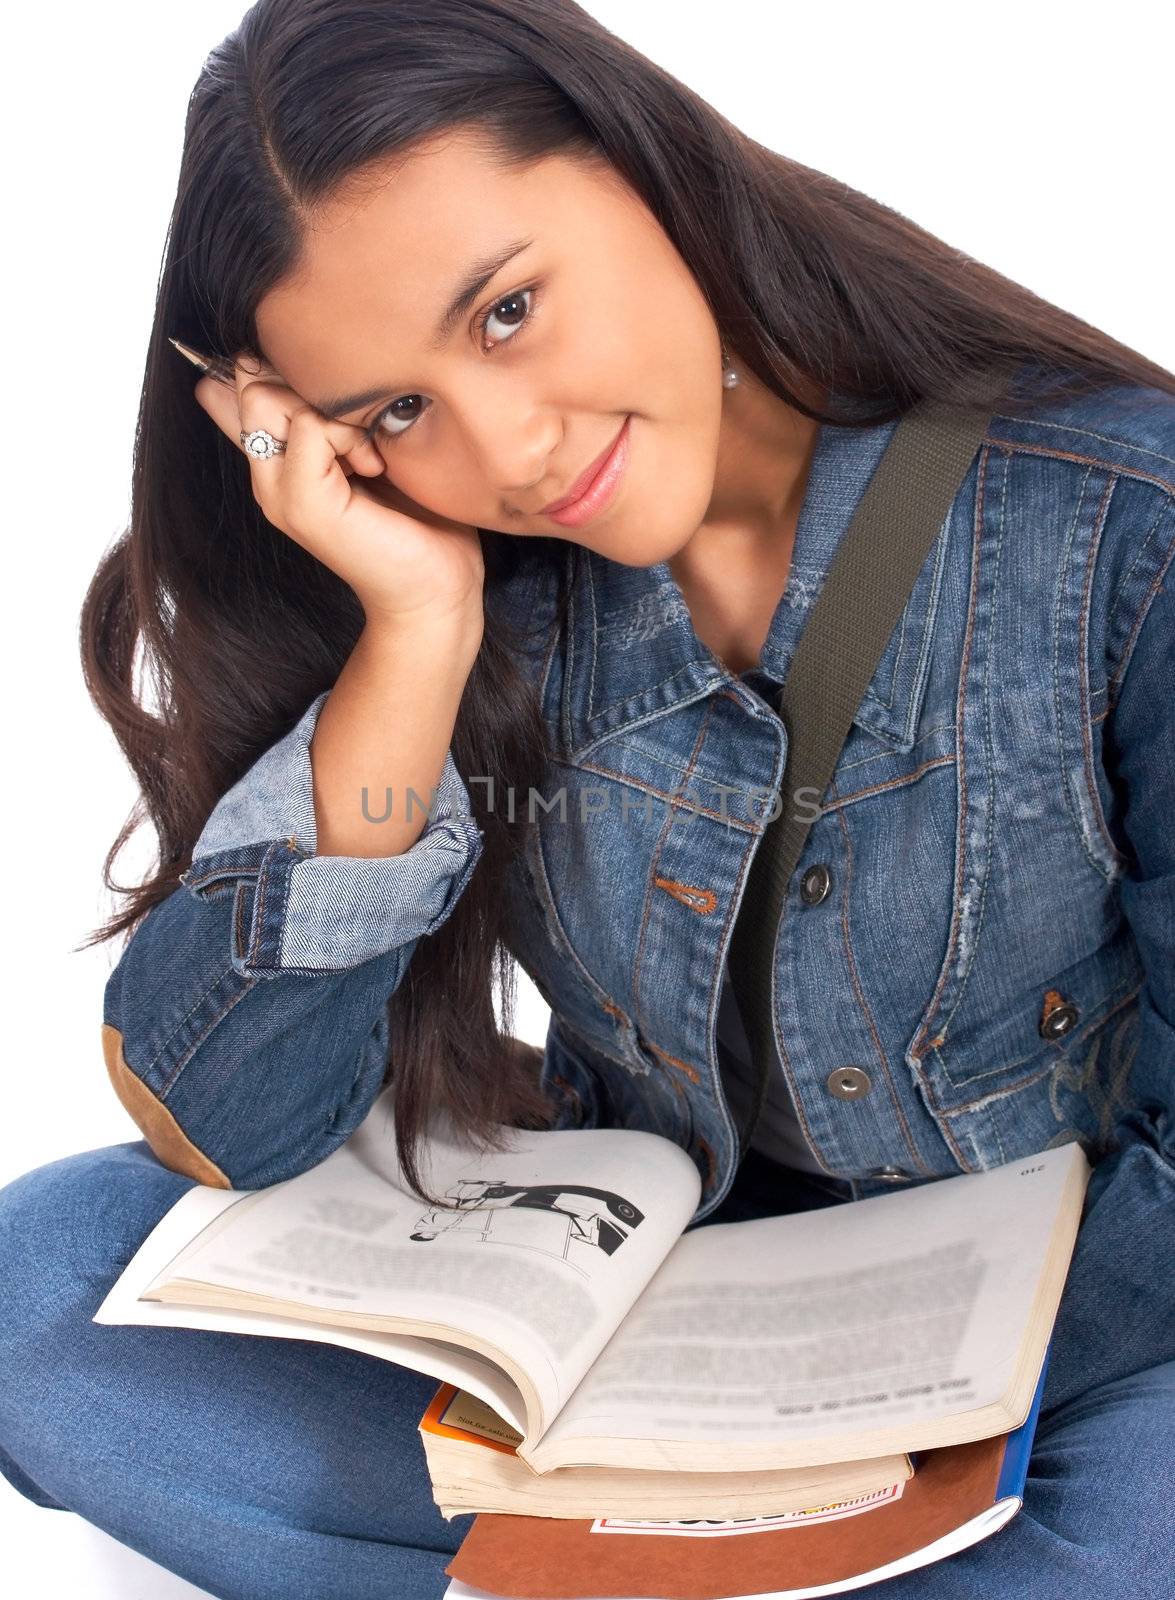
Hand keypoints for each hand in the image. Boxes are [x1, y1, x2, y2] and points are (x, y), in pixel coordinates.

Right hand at [192, 354, 484, 631]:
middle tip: (357, 430)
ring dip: (331, 411)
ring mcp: (279, 492)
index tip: (347, 411)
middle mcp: (268, 475)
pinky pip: (308, 426)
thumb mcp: (369, 448)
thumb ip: (336, 414)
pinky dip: (348, 435)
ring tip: (367, 455)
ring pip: (268, 397)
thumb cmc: (416, 522)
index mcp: (278, 460)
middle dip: (308, 385)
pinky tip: (373, 469)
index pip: (244, 385)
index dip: (292, 371)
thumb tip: (305, 374)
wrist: (435, 588)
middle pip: (251, 381)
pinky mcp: (303, 503)